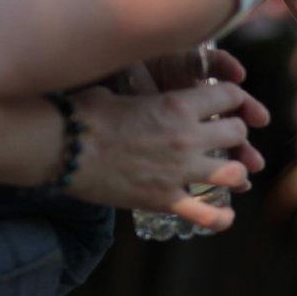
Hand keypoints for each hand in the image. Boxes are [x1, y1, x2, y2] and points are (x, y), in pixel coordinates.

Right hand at [65, 70, 269, 231]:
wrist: (59, 147)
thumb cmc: (83, 112)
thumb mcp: (122, 88)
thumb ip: (147, 89)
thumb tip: (143, 77)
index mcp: (178, 105)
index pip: (231, 96)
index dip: (234, 99)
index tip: (227, 104)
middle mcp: (187, 138)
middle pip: (238, 133)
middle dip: (234, 134)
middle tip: (223, 138)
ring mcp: (179, 171)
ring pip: (235, 173)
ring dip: (235, 171)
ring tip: (226, 171)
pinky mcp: (164, 200)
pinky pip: (208, 216)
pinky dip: (221, 218)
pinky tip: (225, 215)